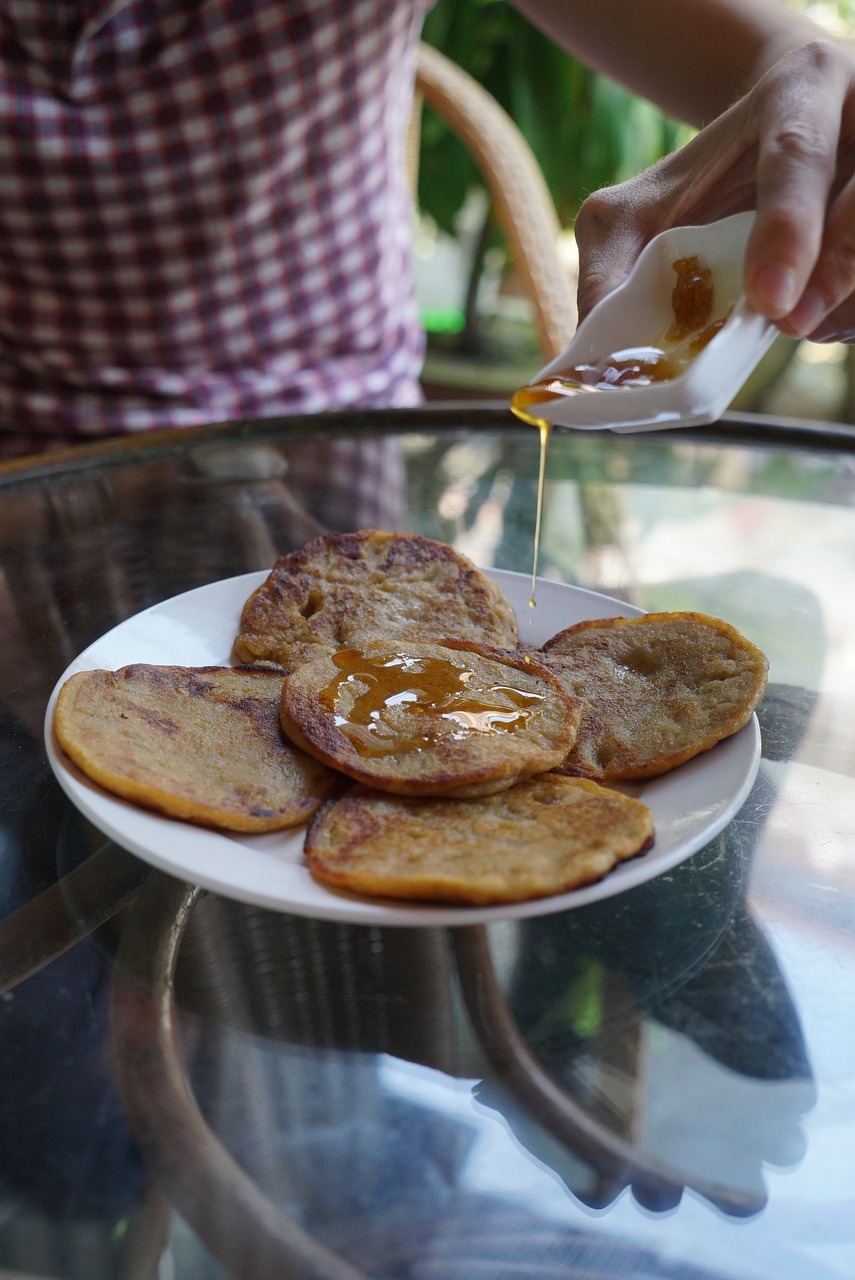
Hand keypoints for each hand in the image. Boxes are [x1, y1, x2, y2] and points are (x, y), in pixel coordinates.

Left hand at [574, 40, 854, 342]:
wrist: (773, 144)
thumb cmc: (700, 181)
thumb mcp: (642, 204)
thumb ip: (611, 264)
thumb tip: (587, 351)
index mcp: (797, 92)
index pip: (797, 153)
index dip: (787, 228)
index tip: (769, 301)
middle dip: (832, 272)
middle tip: (790, 325)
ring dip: (841, 300)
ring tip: (796, 324)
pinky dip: (848, 311)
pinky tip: (814, 317)